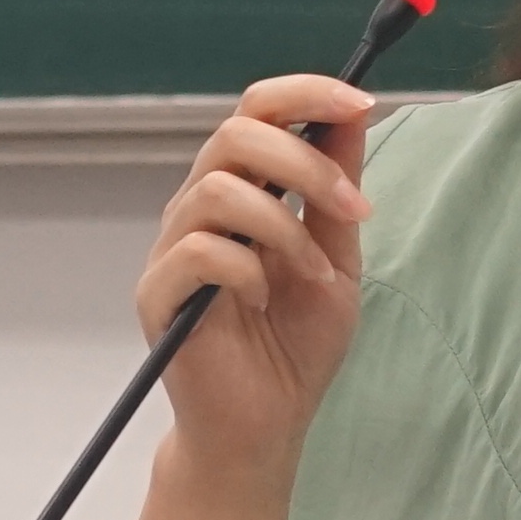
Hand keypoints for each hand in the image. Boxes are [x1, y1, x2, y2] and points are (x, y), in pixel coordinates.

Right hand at [135, 73, 374, 472]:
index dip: (305, 93)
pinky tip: (263, 304)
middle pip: (235, 134)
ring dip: (284, 227)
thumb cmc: (295, 346)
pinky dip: (246, 271)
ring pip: (217, 188)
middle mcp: (201, 208)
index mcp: (244, 191)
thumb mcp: (339, 257)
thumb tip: (354, 111)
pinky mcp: (158, 293)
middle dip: (305, 161)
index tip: (362, 101)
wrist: (265, 426)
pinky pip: (199, 250)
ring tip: (312, 274)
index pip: (257, 111)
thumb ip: (339, 188)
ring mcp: (174, 249)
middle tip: (352, 211)